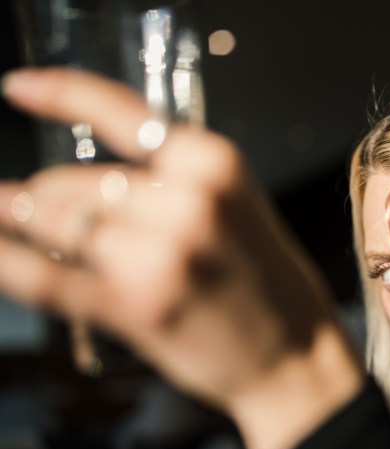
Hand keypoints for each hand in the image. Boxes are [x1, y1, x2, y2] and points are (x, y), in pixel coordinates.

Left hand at [0, 67, 363, 448]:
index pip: (120, 112)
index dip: (59, 94)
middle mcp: (186, 202)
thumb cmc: (268, 281)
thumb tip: (86, 178)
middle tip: (56, 216)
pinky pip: (45, 276)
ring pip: (55, 220)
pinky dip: (5, 261)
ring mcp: (159, 256)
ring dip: (32, 224)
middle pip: (74, 181)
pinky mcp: (135, 308)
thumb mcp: (236, 205)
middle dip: (52, 197)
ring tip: (36, 232)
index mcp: (215, 165)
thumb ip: (171, 180)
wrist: (296, 355)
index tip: (19, 88)